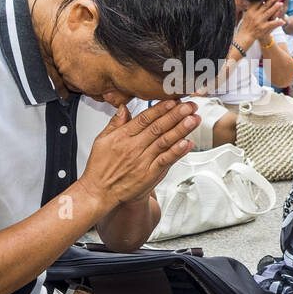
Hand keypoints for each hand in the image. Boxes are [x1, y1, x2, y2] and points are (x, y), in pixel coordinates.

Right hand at [80, 100, 198, 210]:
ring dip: (180, 129)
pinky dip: (176, 152)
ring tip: (193, 119)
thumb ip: (115, 123)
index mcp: (122, 137)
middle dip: (176, 115)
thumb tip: (124, 108)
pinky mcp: (148, 175)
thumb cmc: (100, 168)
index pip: (145, 118)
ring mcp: (142, 161)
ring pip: (164, 142)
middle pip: (158, 127)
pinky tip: (186, 143)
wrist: (99, 193)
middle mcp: (133, 147)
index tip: (173, 100)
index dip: (160, 108)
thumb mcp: (101, 140)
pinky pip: (165, 161)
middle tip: (189, 105)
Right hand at [236, 0, 285, 47]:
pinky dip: (277, 22)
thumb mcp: (247, 14)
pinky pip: (271, 24)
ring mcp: (259, 21)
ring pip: (269, 13)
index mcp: (251, 10)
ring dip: (275, 8)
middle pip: (265, 5)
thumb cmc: (247, 24)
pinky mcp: (263, 28)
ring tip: (281, 3)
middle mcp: (255, 15)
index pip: (259, 0)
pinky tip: (282, 21)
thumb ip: (253, 6)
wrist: (245, 36)